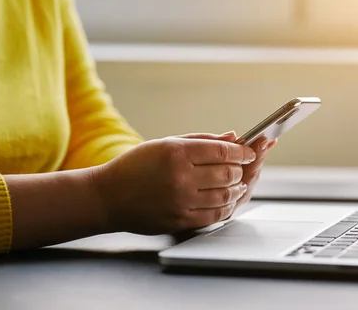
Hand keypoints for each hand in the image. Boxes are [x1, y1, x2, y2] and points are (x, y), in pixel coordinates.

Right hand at [92, 136, 255, 234]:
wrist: (108, 197)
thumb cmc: (137, 166)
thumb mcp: (166, 144)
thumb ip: (202, 140)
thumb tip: (233, 137)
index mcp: (177, 153)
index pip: (223, 152)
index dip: (242, 152)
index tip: (249, 152)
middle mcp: (180, 177)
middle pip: (227, 173)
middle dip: (240, 169)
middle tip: (241, 167)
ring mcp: (180, 201)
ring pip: (224, 195)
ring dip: (235, 189)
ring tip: (236, 184)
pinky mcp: (179, 221)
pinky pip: (214, 215)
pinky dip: (225, 207)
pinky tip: (225, 200)